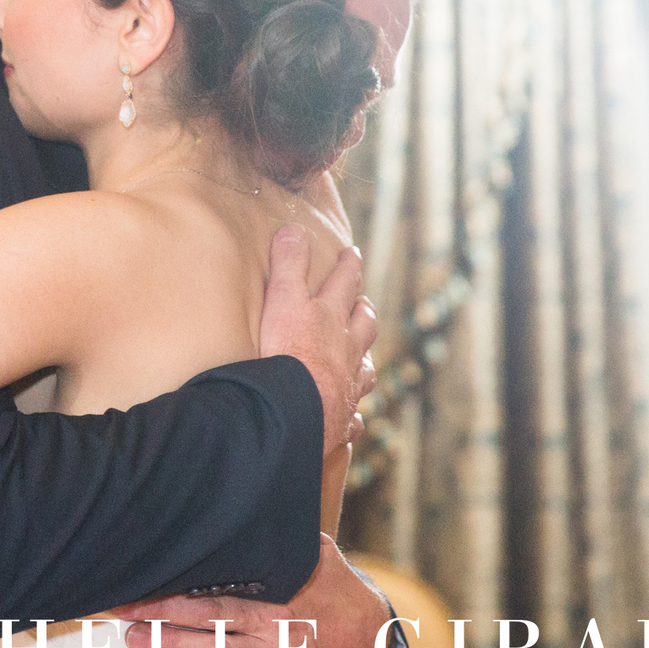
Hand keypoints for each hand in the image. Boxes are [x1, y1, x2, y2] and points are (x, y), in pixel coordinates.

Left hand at [111, 536, 393, 647]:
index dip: (181, 579)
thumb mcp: (315, 552)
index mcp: (279, 590)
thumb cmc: (333, 588)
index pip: (221, 583)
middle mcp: (272, 626)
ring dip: (169, 647)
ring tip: (131, 638)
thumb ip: (280, 534)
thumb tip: (249, 492)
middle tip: (121, 606)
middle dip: (161, 612)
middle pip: (207, 618)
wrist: (368, 644)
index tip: (146, 570)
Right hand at [256, 225, 374, 453]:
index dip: (349, 265)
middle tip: (363, 302)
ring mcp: (349, 384)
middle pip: (364, 325)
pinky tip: (355, 417)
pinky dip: (355, 413)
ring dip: (364, 358)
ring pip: (365, 367)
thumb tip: (295, 230)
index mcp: (332, 317)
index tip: (353, 252)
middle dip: (363, 310)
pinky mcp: (342, 416)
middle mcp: (347, 350)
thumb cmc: (288, 351)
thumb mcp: (283, 298)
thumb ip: (288, 264)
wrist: (296, 408)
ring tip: (363, 355)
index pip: (345, 283)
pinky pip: (355, 416)